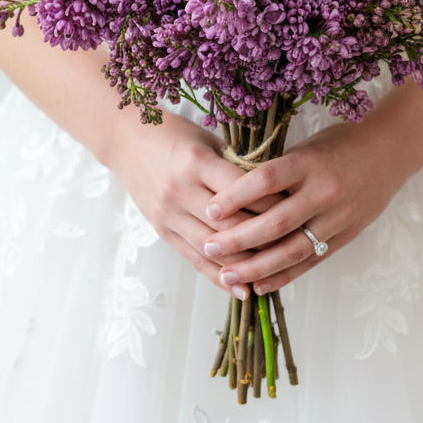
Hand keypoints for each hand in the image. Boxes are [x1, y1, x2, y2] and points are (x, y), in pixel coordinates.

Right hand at [104, 111, 281, 296]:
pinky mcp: (161, 230)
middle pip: (231, 225)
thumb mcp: (207, 140)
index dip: (272, 203)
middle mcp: (180, 191)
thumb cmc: (174, 134)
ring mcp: (168, 214)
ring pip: (214, 248)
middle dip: (265, 238)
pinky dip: (219, 276)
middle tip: (294, 244)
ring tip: (276, 272)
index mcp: (196, 162)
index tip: (297, 210)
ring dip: (246, 263)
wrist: (125, 140)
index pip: (242, 191)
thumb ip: (236, 166)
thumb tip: (275, 190)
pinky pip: (194, 259)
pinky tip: (242, 288)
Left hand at [198, 119, 419, 295]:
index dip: (235, 197)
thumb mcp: (307, 146)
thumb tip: (233, 191)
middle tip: (209, 248)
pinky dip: (284, 276)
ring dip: (256, 267)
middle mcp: (324, 192)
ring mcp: (337, 218)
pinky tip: (259, 285)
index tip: (209, 210)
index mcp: (309, 163)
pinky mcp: (346, 236)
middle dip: (238, 239)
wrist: (391, 151)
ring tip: (227, 275)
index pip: (265, 181)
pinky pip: (310, 261)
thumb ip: (278, 170)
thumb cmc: (342, 143)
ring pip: (292, 250)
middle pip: (275, 223)